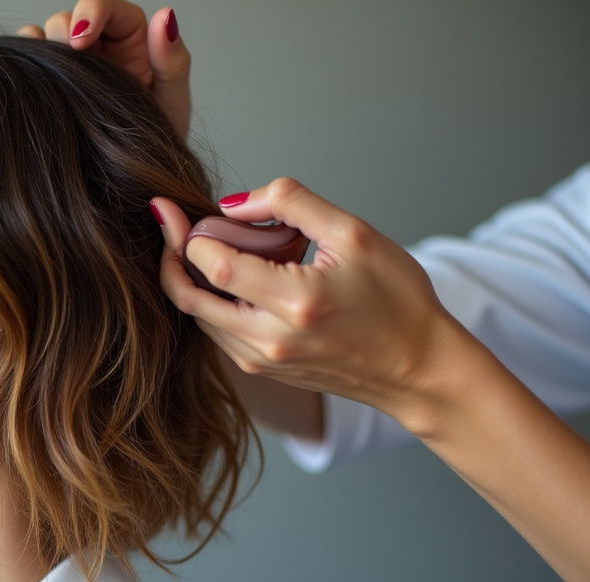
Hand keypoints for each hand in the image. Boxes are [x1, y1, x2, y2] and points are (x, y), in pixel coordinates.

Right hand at [19, 2, 190, 139]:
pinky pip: (27, 58)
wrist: (129, 186)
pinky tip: (30, 83)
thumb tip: (164, 16)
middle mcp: (98, 48)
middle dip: (64, 32)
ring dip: (43, 49)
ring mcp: (70, 68)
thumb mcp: (171, 104)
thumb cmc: (157, 146)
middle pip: (70, 18)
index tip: (80, 38)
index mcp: (131, 41)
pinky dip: (24, 60)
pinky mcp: (47, 84)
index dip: (91, 12)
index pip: (108, 8)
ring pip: (45, 36)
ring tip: (51, 80)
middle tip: (68, 60)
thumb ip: (172, 60)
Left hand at [151, 179, 469, 432]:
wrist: (418, 369)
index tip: (182, 210)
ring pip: (199, 317)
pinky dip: (211, 300)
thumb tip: (235, 202)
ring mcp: (261, 362)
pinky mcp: (261, 371)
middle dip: (172, 256)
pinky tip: (229, 274)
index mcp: (296, 303)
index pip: (215, 266)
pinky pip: (216, 332)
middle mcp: (270, 341)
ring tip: (207, 242)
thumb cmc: (398, 301)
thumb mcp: (355, 234)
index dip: (190, 235)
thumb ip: (292, 203)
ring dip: (191, 279)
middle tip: (170, 223)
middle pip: (189, 297)